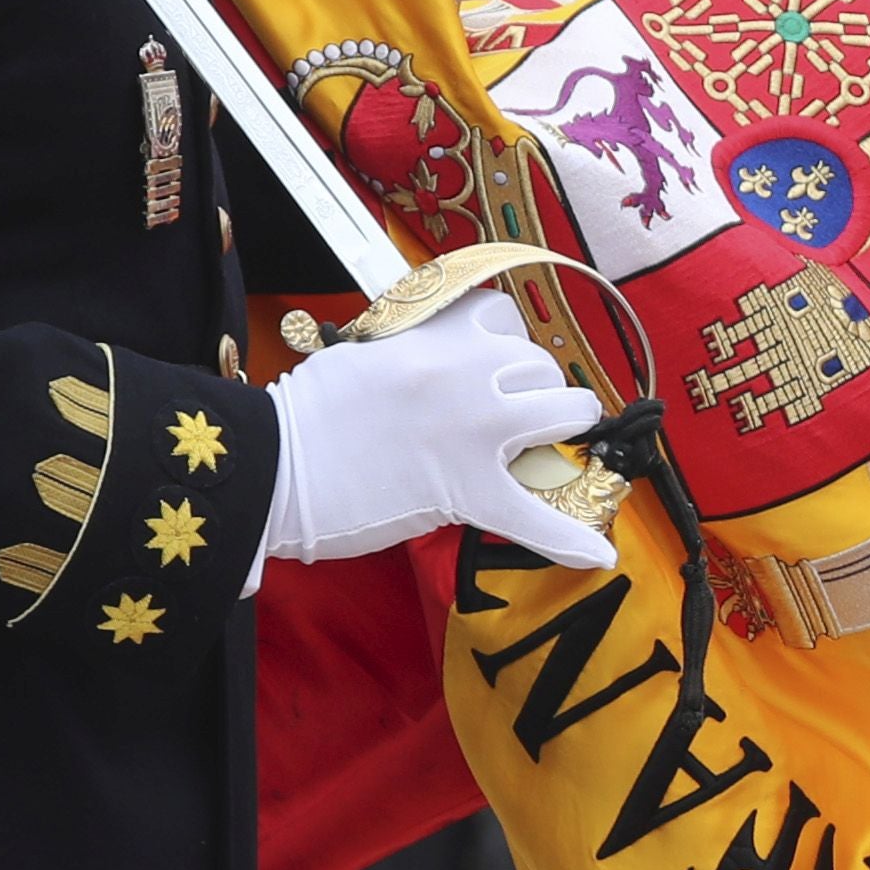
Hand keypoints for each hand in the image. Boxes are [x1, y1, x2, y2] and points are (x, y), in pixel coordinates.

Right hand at [264, 293, 613, 573]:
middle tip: (507, 416)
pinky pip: (535, 516)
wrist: (273, 465)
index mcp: (434, 333)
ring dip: (560, 427)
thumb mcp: (364, 353)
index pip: (502, 316)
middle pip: (540, 363)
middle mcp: (466, 370)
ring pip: (564, 409)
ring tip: (542, 448)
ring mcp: (475, 428)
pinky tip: (596, 553)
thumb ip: (416, 350)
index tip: (489, 366)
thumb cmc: (307, 414)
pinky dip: (567, 539)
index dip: (503, 344)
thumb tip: (448, 363)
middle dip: (532, 387)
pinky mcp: (468, 489)